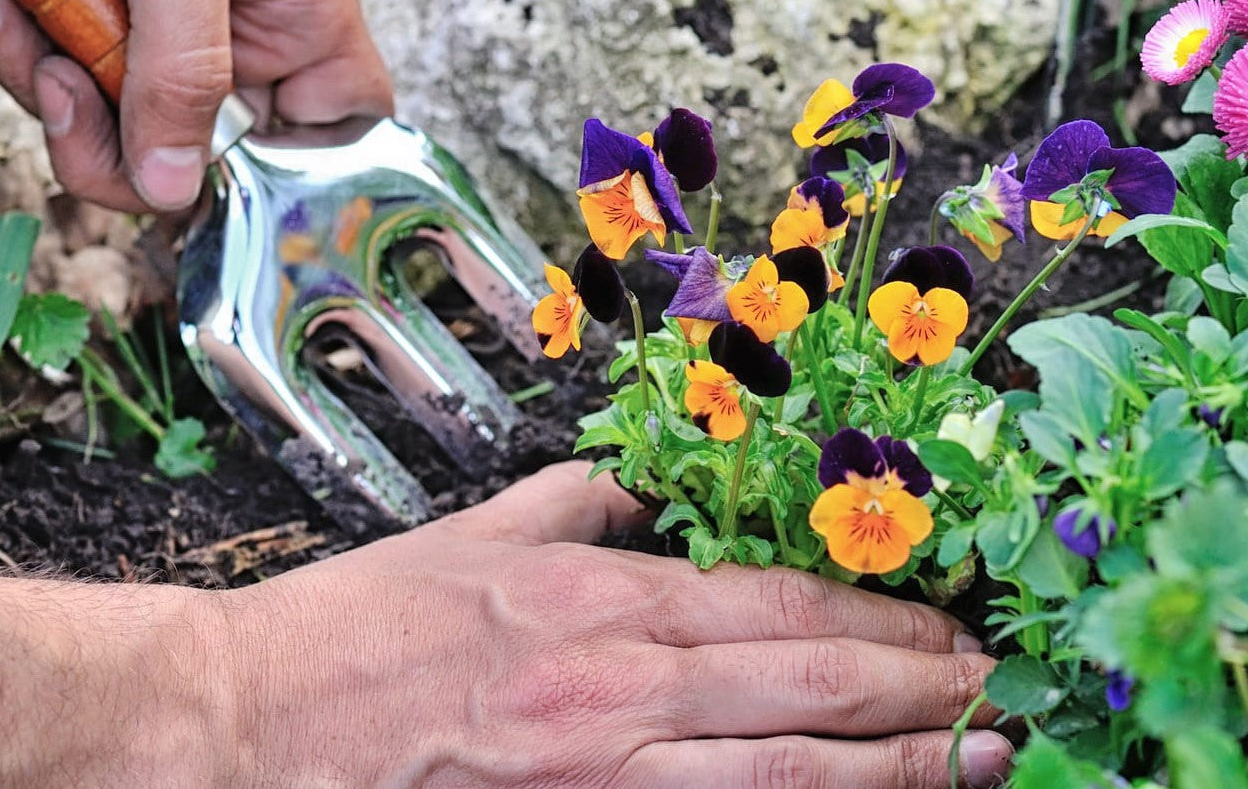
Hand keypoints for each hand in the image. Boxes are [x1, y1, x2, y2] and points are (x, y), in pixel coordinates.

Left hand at [0, 0, 393, 211]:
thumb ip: (183, 67)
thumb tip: (178, 186)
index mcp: (297, 6)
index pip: (340, 120)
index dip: (298, 167)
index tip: (219, 172)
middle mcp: (236, 27)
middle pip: (202, 150)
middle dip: (118, 134)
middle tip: (68, 81)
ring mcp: (158, 22)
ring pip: (115, 123)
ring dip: (45, 78)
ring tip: (18, 1)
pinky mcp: (90, 9)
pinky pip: (55, 75)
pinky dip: (14, 41)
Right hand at [217, 462, 1011, 786]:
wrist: (245, 727)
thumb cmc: (355, 633)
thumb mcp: (478, 535)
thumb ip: (580, 503)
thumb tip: (652, 488)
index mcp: (598, 604)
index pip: (780, 611)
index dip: (882, 621)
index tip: (949, 626)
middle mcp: (615, 694)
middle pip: (807, 696)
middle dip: (922, 698)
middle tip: (1002, 697)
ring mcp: (599, 780)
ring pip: (784, 781)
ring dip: (895, 774)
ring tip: (980, 765)